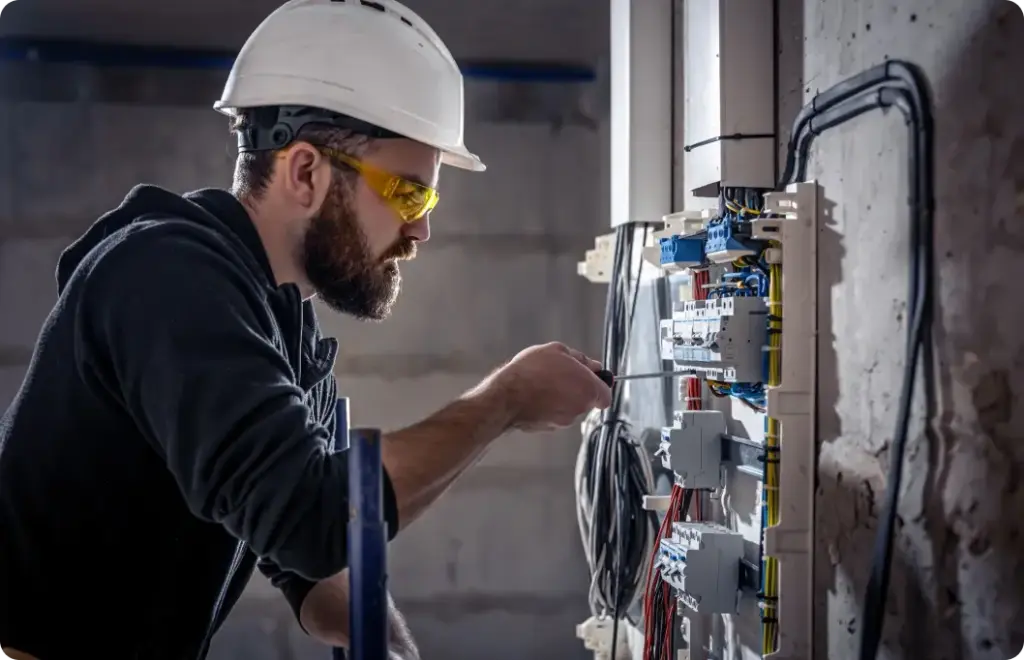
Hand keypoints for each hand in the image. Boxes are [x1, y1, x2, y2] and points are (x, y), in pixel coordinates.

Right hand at [490, 342, 612, 431]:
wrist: (507, 395)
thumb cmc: (532, 372)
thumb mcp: (558, 350)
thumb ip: (580, 359)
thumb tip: (591, 365)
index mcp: (589, 390)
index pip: (606, 395)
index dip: (599, 385)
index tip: (590, 377)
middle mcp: (579, 409)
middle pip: (586, 400)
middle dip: (577, 388)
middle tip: (560, 374)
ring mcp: (563, 421)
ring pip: (568, 408)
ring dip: (560, 397)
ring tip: (542, 383)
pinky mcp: (548, 428)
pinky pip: (553, 415)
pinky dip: (547, 407)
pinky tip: (534, 395)